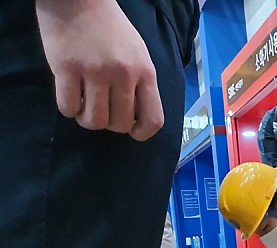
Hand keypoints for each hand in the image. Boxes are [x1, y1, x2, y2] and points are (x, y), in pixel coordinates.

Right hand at [36, 0, 163, 140]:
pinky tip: (69, 96)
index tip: (132, 130)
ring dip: (87, 119)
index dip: (142, 133)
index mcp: (145, 72)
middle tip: (102, 110)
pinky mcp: (66, 68)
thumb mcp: (138, 54)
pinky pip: (67, 107)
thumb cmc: (110, 28)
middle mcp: (123, 74)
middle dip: (110, 124)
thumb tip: (137, 118)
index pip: (153, 119)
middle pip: (119, 124)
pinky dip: (68, 109)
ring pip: (94, 121)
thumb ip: (140, 83)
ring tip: (84, 106)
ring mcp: (94, 71)